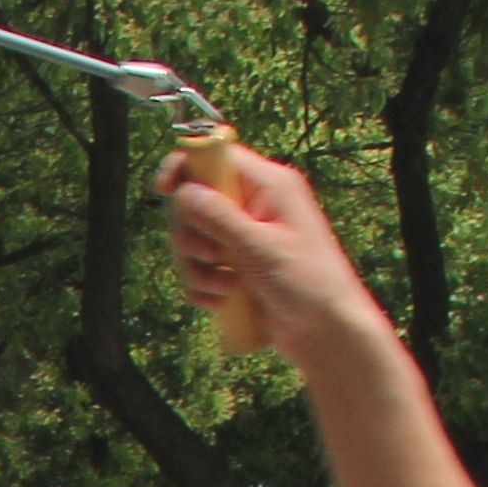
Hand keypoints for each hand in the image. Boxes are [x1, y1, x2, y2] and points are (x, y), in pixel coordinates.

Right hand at [157, 141, 384, 365]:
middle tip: (213, 257)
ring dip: (198, 268)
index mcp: (268, 185)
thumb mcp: (260, 247)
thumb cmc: (308, 283)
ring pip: (192, 239)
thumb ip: (219, 217)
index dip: (184, 166)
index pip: (215, 156)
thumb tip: (183, 192)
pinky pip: (199, 267)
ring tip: (225, 287)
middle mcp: (253, 204)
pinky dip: (204, 286)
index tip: (162, 190)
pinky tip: (223, 301)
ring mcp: (243, 236)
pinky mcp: (235, 265)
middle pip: (194, 202)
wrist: (325, 330)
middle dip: (192, 236)